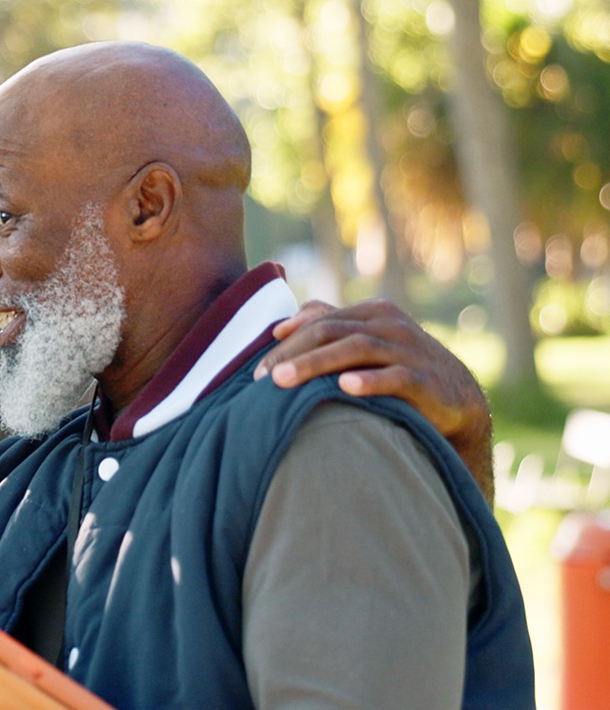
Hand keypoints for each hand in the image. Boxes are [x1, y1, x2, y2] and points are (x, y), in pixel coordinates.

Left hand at [253, 299, 493, 499]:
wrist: (455, 397)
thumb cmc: (397, 368)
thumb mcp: (365, 342)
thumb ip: (327, 326)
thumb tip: (281, 324)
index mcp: (372, 312)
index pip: (319, 322)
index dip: (285, 343)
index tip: (254, 369)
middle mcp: (390, 325)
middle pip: (331, 332)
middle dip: (292, 355)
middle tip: (260, 379)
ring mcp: (409, 349)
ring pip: (356, 350)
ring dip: (316, 365)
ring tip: (283, 382)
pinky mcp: (426, 379)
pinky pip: (396, 377)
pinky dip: (370, 381)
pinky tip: (345, 386)